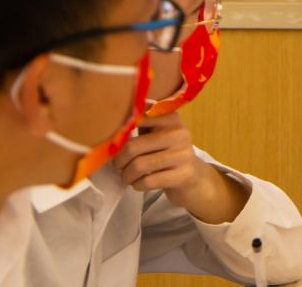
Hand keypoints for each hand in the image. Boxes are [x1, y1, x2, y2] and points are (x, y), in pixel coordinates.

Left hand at [112, 110, 248, 223]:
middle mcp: (179, 132)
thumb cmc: (167, 152)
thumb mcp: (156, 132)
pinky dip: (137, 185)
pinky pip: (148, 181)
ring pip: (139, 166)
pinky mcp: (183, 175)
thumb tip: (108, 127)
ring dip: (127, 175)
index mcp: (171, 117)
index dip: (119, 134)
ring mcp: (183, 154)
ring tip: (127, 176)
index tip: (113, 144)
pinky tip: (139, 183)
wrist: (193, 177)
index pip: (137, 119)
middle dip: (119, 160)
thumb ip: (138, 124)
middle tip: (118, 166)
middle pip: (133, 146)